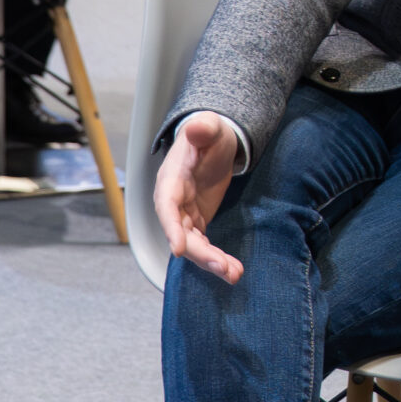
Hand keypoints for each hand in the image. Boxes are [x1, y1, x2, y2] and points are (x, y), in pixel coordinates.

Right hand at [154, 112, 244, 282]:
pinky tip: (233, 270)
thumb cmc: (209, 134)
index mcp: (171, 180)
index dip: (171, 228)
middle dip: (201, 254)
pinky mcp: (196, 222)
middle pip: (181, 234)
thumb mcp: (210, 127)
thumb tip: (195, 127)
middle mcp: (173, 202)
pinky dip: (217, 258)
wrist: (213, 143)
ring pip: (193, 246)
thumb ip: (203, 128)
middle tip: (223, 268)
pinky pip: (204, 245)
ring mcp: (184, 215)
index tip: (178, 249)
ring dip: (211, 262)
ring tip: (234, 274)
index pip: (166, 208)